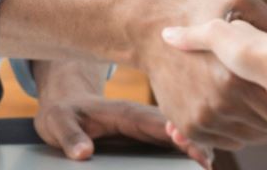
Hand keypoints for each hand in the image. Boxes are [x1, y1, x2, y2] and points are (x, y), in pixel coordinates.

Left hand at [35, 94, 213, 167]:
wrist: (65, 104)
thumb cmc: (63, 112)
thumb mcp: (58, 122)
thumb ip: (70, 137)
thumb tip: (84, 153)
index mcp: (126, 113)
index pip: (159, 123)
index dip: (179, 134)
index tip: (195, 149)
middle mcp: (143, 120)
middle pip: (178, 130)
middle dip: (198, 144)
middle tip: (208, 165)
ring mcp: (147, 130)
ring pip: (180, 139)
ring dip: (196, 150)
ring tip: (207, 169)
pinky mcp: (147, 140)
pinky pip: (172, 147)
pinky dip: (187, 155)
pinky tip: (195, 168)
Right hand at [132, 0, 266, 150]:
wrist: (149, 32)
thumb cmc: (196, 12)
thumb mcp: (236, 0)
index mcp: (235, 77)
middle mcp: (219, 104)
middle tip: (263, 89)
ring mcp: (203, 118)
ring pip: (249, 138)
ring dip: (253, 123)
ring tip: (246, 95)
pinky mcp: (189, 126)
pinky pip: (226, 140)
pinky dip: (232, 129)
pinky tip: (230, 105)